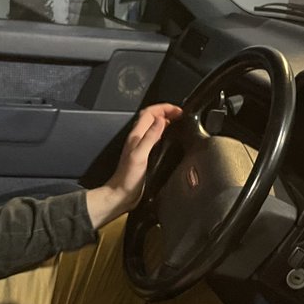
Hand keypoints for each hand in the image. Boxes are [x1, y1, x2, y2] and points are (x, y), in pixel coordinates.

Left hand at [86, 102, 182, 228]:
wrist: (121, 195)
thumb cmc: (128, 178)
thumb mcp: (140, 155)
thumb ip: (150, 137)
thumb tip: (161, 120)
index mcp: (136, 136)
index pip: (149, 113)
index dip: (164, 108)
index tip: (178, 110)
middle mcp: (138, 139)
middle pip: (151, 117)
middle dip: (166, 111)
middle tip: (181, 114)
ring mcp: (141, 146)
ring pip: (153, 127)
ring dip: (165, 121)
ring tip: (179, 122)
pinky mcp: (145, 155)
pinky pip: (155, 138)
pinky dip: (164, 133)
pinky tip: (171, 138)